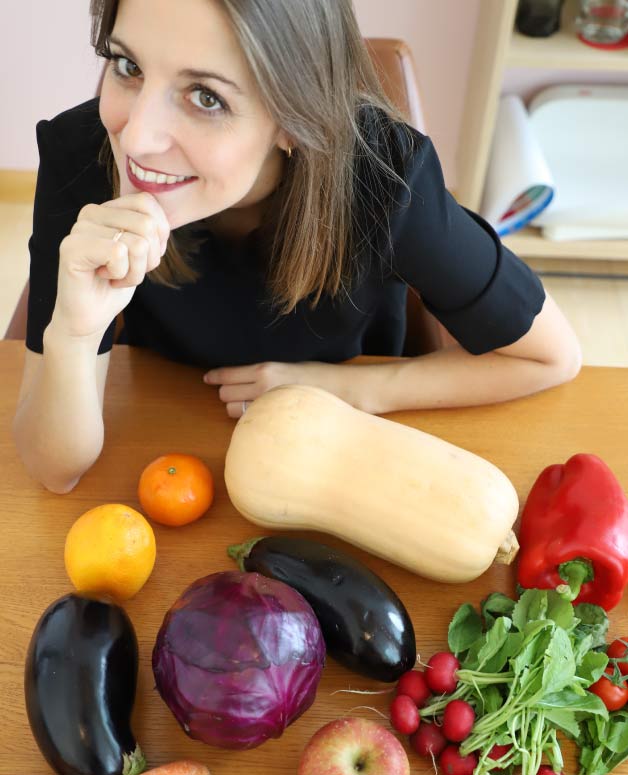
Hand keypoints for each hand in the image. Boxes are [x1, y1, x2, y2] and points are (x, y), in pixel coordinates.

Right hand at [50, 192, 169, 340]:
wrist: (89, 316)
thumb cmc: (114, 284)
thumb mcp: (142, 252)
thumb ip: (150, 230)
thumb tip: (162, 221)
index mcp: (107, 209)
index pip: (147, 203)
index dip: (158, 237)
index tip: (140, 257)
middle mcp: (91, 212)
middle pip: (147, 224)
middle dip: (148, 258)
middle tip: (127, 272)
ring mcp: (79, 228)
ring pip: (138, 243)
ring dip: (135, 271)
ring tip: (115, 277)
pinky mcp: (72, 248)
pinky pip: (119, 253)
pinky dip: (122, 275)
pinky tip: (105, 278)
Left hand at [204, 361, 335, 417]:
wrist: (341, 390)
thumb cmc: (317, 376)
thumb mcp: (287, 366)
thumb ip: (263, 373)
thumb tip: (244, 378)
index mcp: (265, 369)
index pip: (228, 374)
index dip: (214, 376)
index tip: (207, 378)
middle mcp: (262, 387)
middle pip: (225, 394)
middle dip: (227, 394)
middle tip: (237, 392)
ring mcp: (267, 406)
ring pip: (233, 411)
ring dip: (236, 408)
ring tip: (251, 404)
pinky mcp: (273, 421)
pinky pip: (248, 422)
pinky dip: (248, 419)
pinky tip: (260, 416)